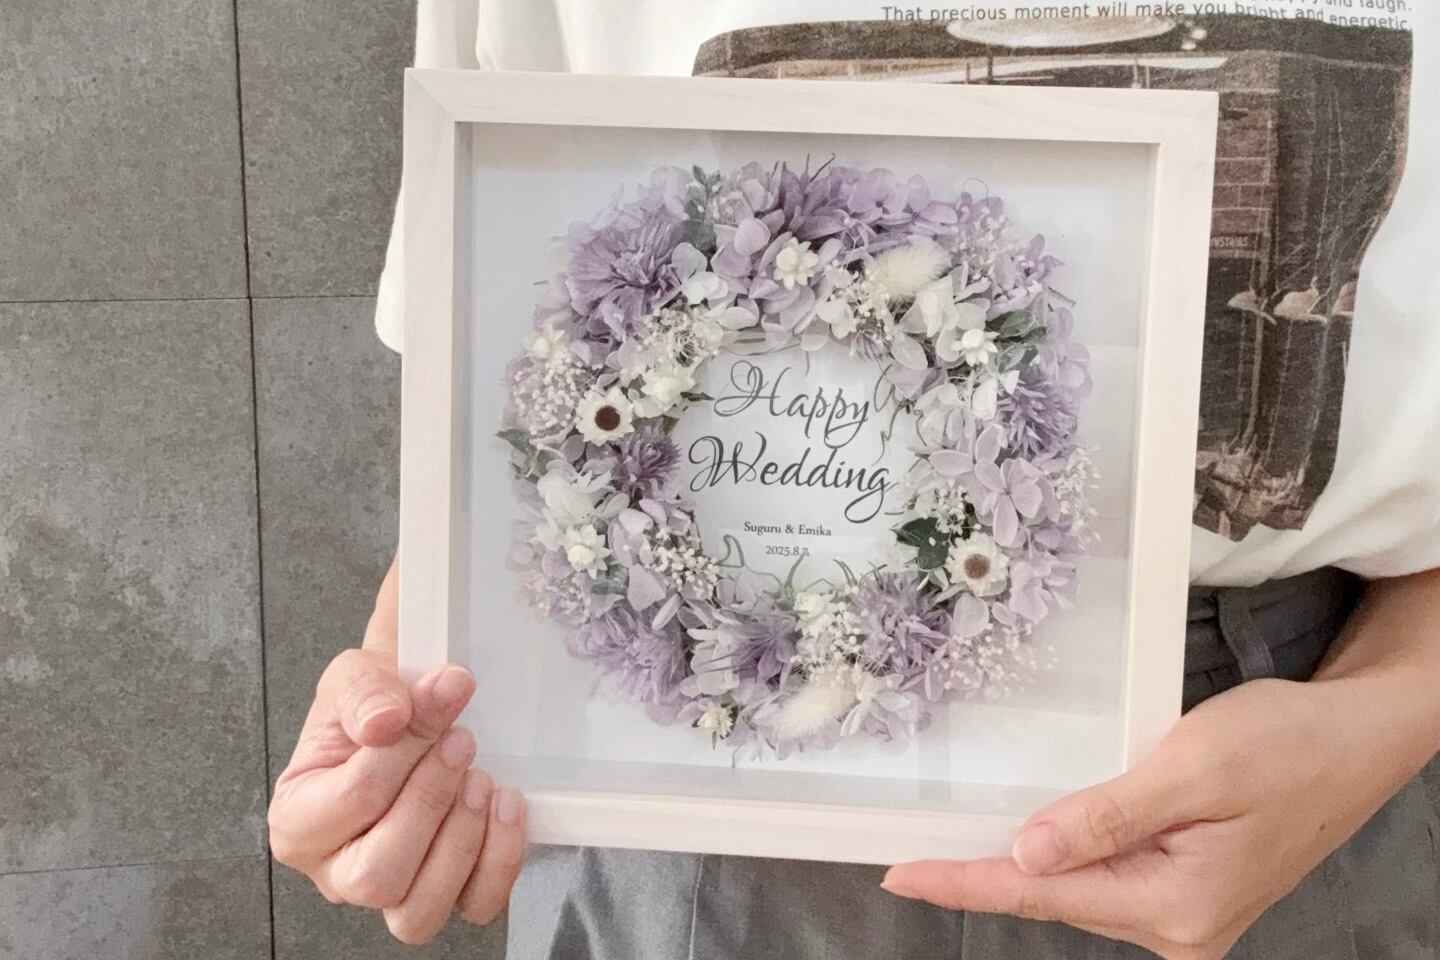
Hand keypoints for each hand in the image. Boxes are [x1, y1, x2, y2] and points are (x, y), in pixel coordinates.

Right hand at [268, 561, 526, 944]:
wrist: (412, 708)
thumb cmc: (375, 704)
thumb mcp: (356, 676)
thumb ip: (364, 694)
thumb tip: (386, 720)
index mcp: (297, 820)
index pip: (351, 801)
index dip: (403, 752)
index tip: (439, 702)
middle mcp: (337, 870)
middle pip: (376, 875)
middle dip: (431, 802)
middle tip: (461, 743)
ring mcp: (393, 890)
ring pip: (418, 911)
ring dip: (461, 839)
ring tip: (481, 777)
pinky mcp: (446, 892)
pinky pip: (476, 904)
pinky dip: (500, 858)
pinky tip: (506, 804)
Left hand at [881, 678, 1402, 959]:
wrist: (1358, 740)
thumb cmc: (1286, 744)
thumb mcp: (1192, 769)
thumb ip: (1107, 818)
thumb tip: (1027, 855)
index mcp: (1176, 905)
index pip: (1043, 894)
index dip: (966, 882)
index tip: (904, 876)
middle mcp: (1179, 924)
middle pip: (1057, 897)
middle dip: (985, 875)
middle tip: (913, 858)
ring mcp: (1187, 912)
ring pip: (1080, 889)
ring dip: (1024, 866)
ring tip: (957, 848)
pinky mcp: (1191, 887)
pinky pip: (1109, 877)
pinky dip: (1067, 857)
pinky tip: (1035, 841)